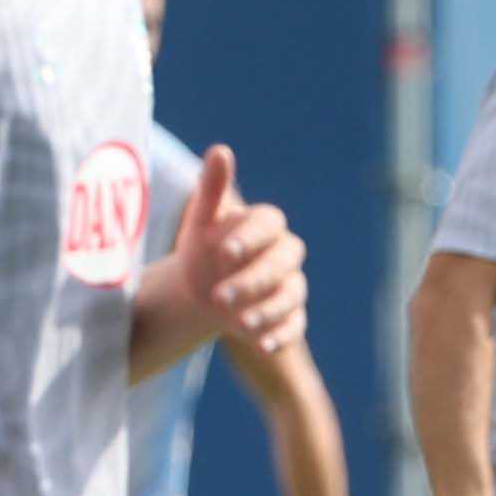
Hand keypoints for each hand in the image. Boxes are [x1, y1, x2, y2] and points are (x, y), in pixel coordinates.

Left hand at [173, 145, 305, 360]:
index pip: (269, 223)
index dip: (250, 237)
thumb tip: (221, 150)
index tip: (223, 251)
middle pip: (284, 261)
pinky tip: (262, 345)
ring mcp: (290, 285)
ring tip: (241, 323)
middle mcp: (284, 253)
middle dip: (255, 279)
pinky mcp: (290, 315)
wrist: (200, 291)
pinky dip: (281, 334)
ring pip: (292, 295)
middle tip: (219, 296)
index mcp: (265, 225)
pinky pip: (295, 324)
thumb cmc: (202, 249)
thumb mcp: (201, 221)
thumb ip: (212, 188)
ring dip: (268, 310)